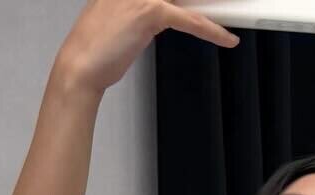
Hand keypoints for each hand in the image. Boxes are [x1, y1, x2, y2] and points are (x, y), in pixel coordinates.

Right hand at [56, 0, 238, 96]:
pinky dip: (212, 30)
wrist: (79, 68)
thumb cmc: (95, 50)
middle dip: (209, 1)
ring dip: (217, 8)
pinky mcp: (150, 12)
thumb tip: (168, 11)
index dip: (191, 0)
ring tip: (236, 13)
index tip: (215, 4)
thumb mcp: (120, 19)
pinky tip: (226, 39)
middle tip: (231, 5)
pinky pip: (190, 19)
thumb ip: (144, 11)